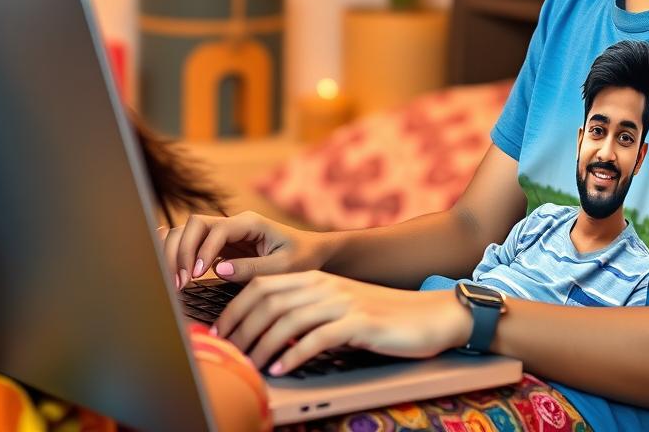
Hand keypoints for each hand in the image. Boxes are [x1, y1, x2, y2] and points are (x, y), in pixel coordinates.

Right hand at [159, 211, 332, 288]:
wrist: (312, 253)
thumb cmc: (302, 258)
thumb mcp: (284, 267)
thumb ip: (252, 269)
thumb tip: (217, 270)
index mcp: (250, 223)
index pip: (215, 229)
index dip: (202, 250)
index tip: (195, 276)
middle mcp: (234, 224)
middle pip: (194, 225)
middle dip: (181, 251)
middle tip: (180, 283)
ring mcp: (225, 234)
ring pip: (188, 232)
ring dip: (176, 253)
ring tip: (176, 283)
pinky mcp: (220, 247)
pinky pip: (192, 244)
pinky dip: (178, 253)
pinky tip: (171, 270)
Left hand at [214, 271, 470, 374]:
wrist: (429, 315)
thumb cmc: (381, 319)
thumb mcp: (340, 308)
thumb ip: (308, 313)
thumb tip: (268, 332)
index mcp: (316, 279)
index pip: (264, 285)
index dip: (236, 308)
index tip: (219, 333)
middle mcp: (325, 285)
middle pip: (268, 299)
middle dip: (240, 326)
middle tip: (224, 352)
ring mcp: (342, 302)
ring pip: (287, 318)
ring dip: (261, 344)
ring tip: (247, 366)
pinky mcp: (358, 323)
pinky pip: (317, 338)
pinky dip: (293, 354)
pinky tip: (280, 369)